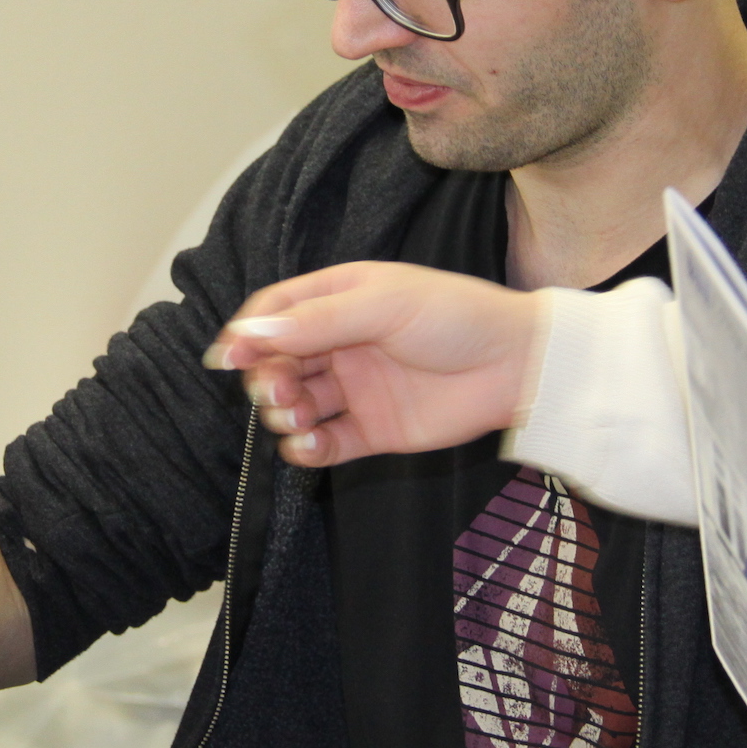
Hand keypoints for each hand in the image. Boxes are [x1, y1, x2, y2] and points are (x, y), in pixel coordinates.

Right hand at [203, 262, 542, 466]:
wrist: (519, 366)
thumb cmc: (457, 317)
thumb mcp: (383, 305)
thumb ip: (316, 321)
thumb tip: (250, 331)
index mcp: (341, 298)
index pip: (277, 313)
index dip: (249, 334)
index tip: (227, 358)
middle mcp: (342, 343)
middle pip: (279, 361)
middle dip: (267, 376)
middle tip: (277, 388)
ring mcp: (356, 389)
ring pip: (296, 404)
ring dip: (283, 412)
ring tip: (296, 414)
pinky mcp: (373, 431)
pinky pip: (325, 444)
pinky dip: (306, 449)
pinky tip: (307, 445)